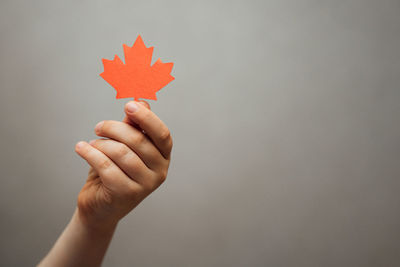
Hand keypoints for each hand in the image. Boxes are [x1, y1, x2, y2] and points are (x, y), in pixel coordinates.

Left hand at [74, 101, 171, 229]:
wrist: (100, 207)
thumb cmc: (114, 172)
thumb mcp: (125, 146)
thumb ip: (134, 126)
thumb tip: (142, 102)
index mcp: (163, 157)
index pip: (162, 134)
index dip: (146, 118)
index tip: (128, 105)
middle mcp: (160, 171)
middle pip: (138, 140)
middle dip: (113, 128)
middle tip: (98, 126)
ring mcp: (145, 185)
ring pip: (121, 153)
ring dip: (101, 144)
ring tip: (91, 144)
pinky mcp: (127, 194)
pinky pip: (106, 166)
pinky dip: (90, 153)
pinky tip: (81, 148)